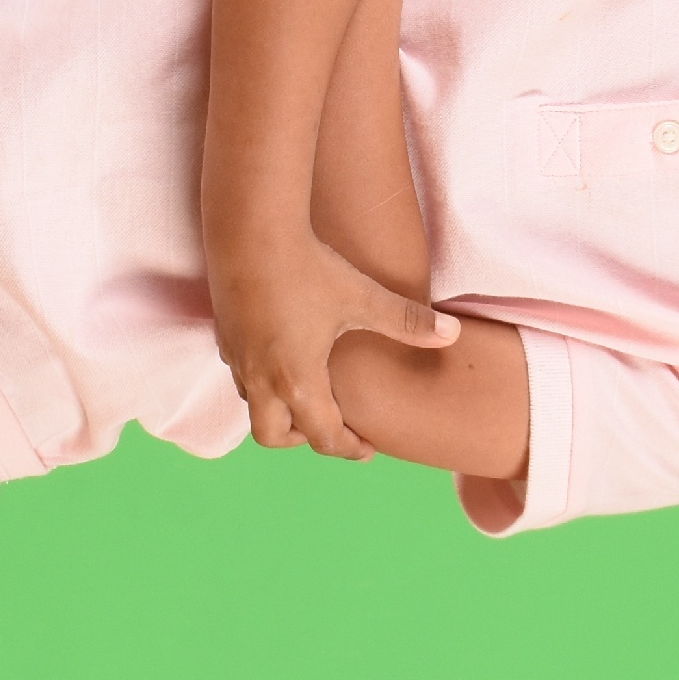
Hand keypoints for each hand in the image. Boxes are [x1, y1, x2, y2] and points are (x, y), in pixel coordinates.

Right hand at [210, 233, 458, 459]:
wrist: (251, 230)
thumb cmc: (309, 267)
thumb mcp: (363, 297)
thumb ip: (409, 320)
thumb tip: (453, 334)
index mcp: (298, 380)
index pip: (324, 438)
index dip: (349, 449)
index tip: (367, 449)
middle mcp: (261, 379)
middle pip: (273, 438)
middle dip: (303, 439)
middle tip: (331, 427)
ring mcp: (237, 358)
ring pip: (254, 405)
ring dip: (279, 409)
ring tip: (309, 393)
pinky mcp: (225, 335)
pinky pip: (242, 375)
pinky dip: (262, 380)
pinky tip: (282, 355)